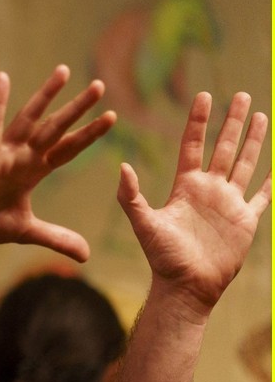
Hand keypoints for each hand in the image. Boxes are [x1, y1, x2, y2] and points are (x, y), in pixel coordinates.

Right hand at [0, 65, 115, 260]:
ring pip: (31, 120)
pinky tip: (3, 77)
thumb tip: (87, 255)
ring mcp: (4, 153)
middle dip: (78, 108)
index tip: (112, 118)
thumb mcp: (27, 231)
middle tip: (100, 85)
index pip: (67, 148)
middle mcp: (22, 156)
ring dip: (47, 96)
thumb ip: (57, 238)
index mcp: (33, 170)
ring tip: (65, 71)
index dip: (89, 134)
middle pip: (56, 127)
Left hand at [118, 91, 271, 318]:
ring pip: (246, 164)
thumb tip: (122, 166)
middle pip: (225, 147)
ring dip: (254, 141)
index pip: (193, 145)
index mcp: (186, 186)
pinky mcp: (245, 221)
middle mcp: (209, 190)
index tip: (204, 95)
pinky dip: (270, 183)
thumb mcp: (143, 223)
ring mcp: (229, 203)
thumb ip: (130, 196)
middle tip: (242, 95)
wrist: (185, 286)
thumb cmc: (162, 257)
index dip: (199, 121)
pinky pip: (262, 197)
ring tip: (262, 116)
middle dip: (233, 121)